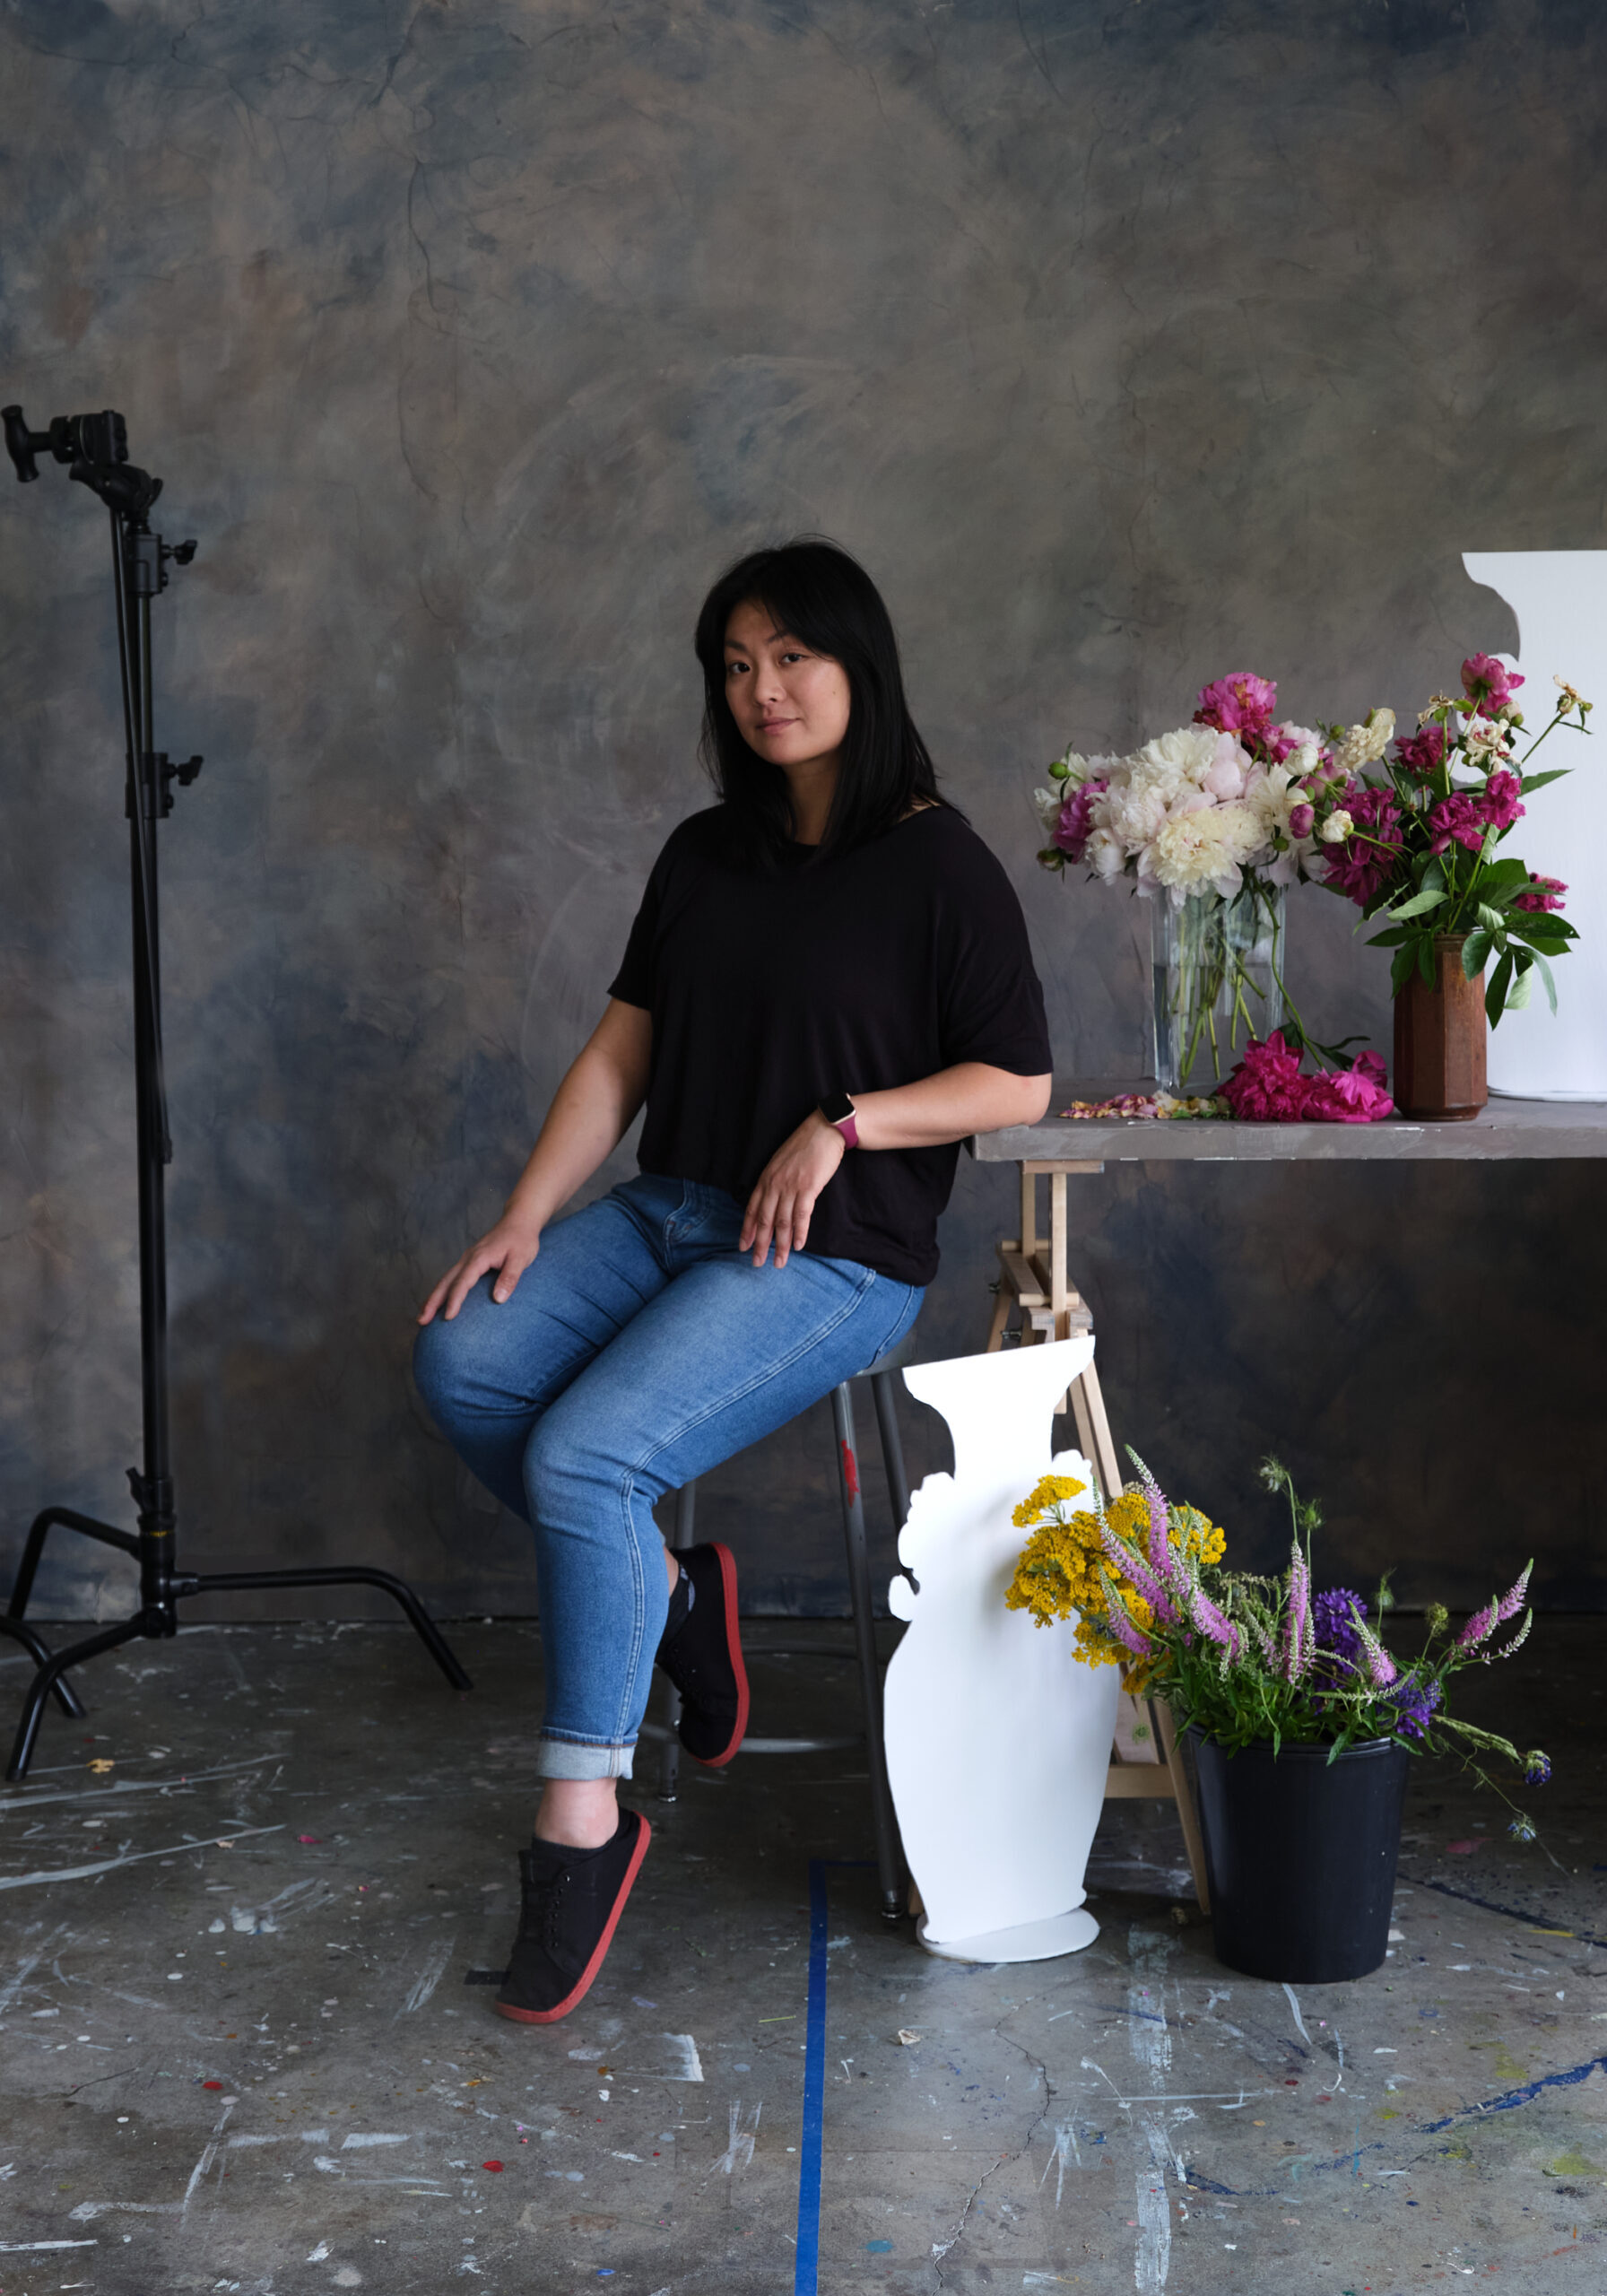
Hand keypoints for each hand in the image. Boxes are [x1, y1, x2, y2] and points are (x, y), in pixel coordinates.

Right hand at [417, 1215, 542, 1323]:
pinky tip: (439, 1302)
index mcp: (479, 1258)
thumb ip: (510, 1278)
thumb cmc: (522, 1239)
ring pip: (445, 1280)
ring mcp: (467, 1259)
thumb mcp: (521, 1258)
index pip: (462, 1282)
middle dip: (433, 1302)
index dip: (455, 1300)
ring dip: (433, 1298)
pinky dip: (442, 1291)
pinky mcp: (469, 1262)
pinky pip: (452, 1278)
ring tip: (423, 1317)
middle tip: (422, 1321)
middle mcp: (468, 1258)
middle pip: (446, 1282)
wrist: (519, 1220)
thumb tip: (498, 1299)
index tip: (449, 1317)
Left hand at [740, 1112, 844, 1268]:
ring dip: (781, 1245)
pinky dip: (800, 1232)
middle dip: (760, 1244)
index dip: (747, 1230)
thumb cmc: (804, 1147)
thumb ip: (774, 1182)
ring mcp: (790, 1187)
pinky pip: (801, 1215)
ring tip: (779, 1262)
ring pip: (782, 1222)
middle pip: (764, 1220)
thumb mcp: (780, 1163)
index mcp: (766, 1179)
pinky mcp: (808, 1188)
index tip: (743, 1247)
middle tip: (757, 1263)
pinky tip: (799, 1246)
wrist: (823, 1131)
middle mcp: (774, 1184)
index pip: (752, 1209)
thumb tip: (771, 1202)